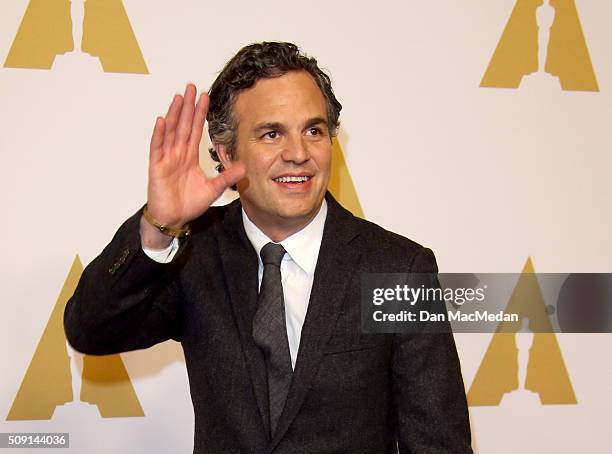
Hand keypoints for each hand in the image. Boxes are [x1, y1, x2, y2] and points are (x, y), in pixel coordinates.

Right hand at [142, 84, 244, 247]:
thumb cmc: (188, 204)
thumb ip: (226, 177)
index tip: (205, 97)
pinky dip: (160, 134)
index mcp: (189, 157)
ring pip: (171, 131)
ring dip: (174, 114)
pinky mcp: (157, 167)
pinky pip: (157, 147)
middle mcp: (177, 154)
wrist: (173, 218)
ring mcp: (166, 159)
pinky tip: (163, 120)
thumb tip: (243, 167)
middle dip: (188, 106)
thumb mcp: (213, 189)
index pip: (195, 130)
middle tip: (191, 87)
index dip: (199, 114)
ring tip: (179, 97)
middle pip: (183, 125)